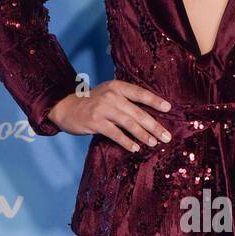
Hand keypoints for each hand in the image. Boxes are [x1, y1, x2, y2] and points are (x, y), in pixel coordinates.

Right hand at [48, 81, 171, 149]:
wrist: (66, 107)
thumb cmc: (92, 103)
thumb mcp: (108, 94)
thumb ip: (125, 100)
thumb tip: (150, 116)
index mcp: (117, 86)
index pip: (140, 93)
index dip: (155, 100)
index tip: (168, 108)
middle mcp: (111, 96)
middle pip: (138, 112)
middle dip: (154, 126)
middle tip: (166, 136)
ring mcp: (103, 109)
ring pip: (129, 124)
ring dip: (143, 135)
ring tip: (154, 143)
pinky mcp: (95, 122)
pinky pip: (115, 134)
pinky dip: (127, 142)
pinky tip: (135, 148)